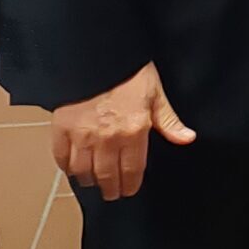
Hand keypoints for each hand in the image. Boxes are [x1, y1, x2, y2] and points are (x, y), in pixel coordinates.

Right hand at [52, 61, 195, 200]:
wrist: (96, 55)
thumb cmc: (129, 72)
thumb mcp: (155, 93)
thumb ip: (169, 121)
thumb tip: (188, 139)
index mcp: (133, 131)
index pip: (132, 170)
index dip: (130, 185)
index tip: (128, 191)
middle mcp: (107, 139)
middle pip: (107, 176)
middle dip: (110, 189)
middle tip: (111, 193)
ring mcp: (82, 135)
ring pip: (83, 171)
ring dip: (89, 180)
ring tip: (94, 182)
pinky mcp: (61, 129)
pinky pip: (61, 158)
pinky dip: (67, 167)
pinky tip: (73, 168)